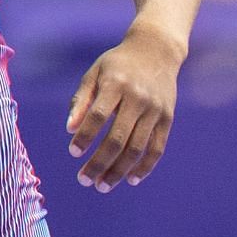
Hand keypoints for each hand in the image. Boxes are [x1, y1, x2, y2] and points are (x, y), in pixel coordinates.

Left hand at [66, 25, 183, 191]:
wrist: (156, 51)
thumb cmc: (118, 64)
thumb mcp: (95, 73)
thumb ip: (81, 100)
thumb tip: (69, 129)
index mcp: (116, 84)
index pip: (98, 116)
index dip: (86, 136)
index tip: (73, 152)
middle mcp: (137, 98)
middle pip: (118, 138)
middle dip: (100, 162)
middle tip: (84, 180)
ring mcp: (155, 110)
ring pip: (137, 148)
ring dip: (119, 170)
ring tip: (102, 185)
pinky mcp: (167, 118)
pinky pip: (157, 148)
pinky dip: (145, 166)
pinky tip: (131, 179)